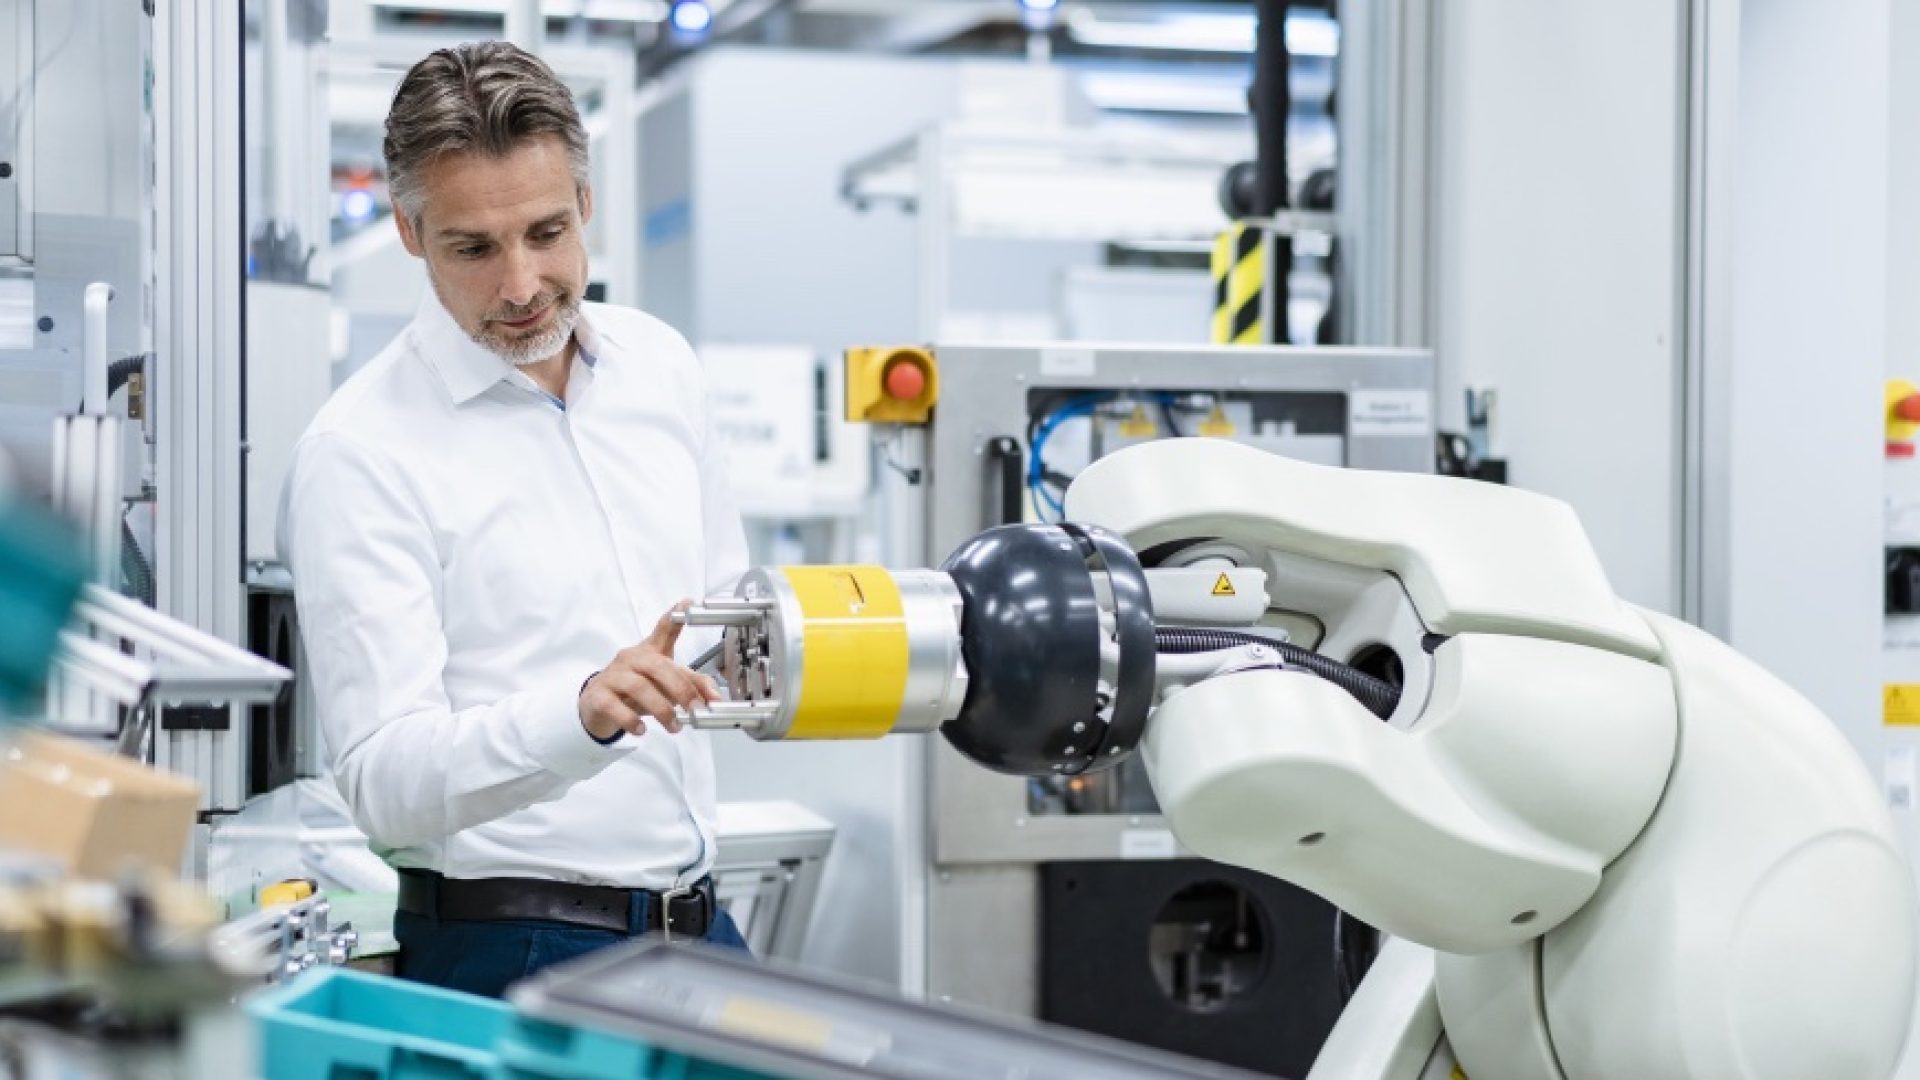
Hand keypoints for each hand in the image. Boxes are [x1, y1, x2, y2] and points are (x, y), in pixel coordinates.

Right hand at [579, 602, 720, 741]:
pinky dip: (631, 720)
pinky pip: (614, 706)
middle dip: (681, 689)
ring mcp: (613, 676)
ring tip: (674, 726)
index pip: (663, 630)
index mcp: (649, 652)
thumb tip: (714, 697)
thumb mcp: (664, 684)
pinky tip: (641, 729)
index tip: (686, 604)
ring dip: (661, 709)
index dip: (674, 615)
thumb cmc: (635, 690)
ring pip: (639, 687)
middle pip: (659, 666)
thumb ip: (691, 685)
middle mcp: (631, 659)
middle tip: (695, 709)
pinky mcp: (599, 695)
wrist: (598, 705)